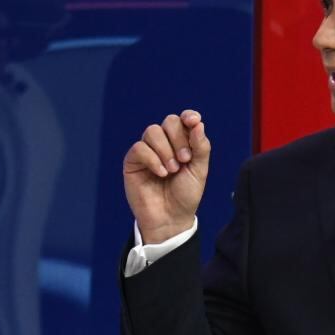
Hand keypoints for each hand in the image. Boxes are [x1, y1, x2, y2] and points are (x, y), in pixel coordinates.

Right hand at [123, 110, 209, 243]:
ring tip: (172, 170)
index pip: (183, 120)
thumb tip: (197, 123)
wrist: (171, 218)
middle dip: (179, 138)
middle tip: (185, 160)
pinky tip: (161, 173)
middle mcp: (165, 143)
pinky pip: (140, 148)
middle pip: (169, 121)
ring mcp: (148, 151)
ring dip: (165, 149)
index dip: (188, 116)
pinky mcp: (133, 161)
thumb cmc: (186, 194)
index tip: (193, 121)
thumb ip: (200, 146)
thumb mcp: (199, 170)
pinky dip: (152, 159)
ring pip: (152, 131)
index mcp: (182, 143)